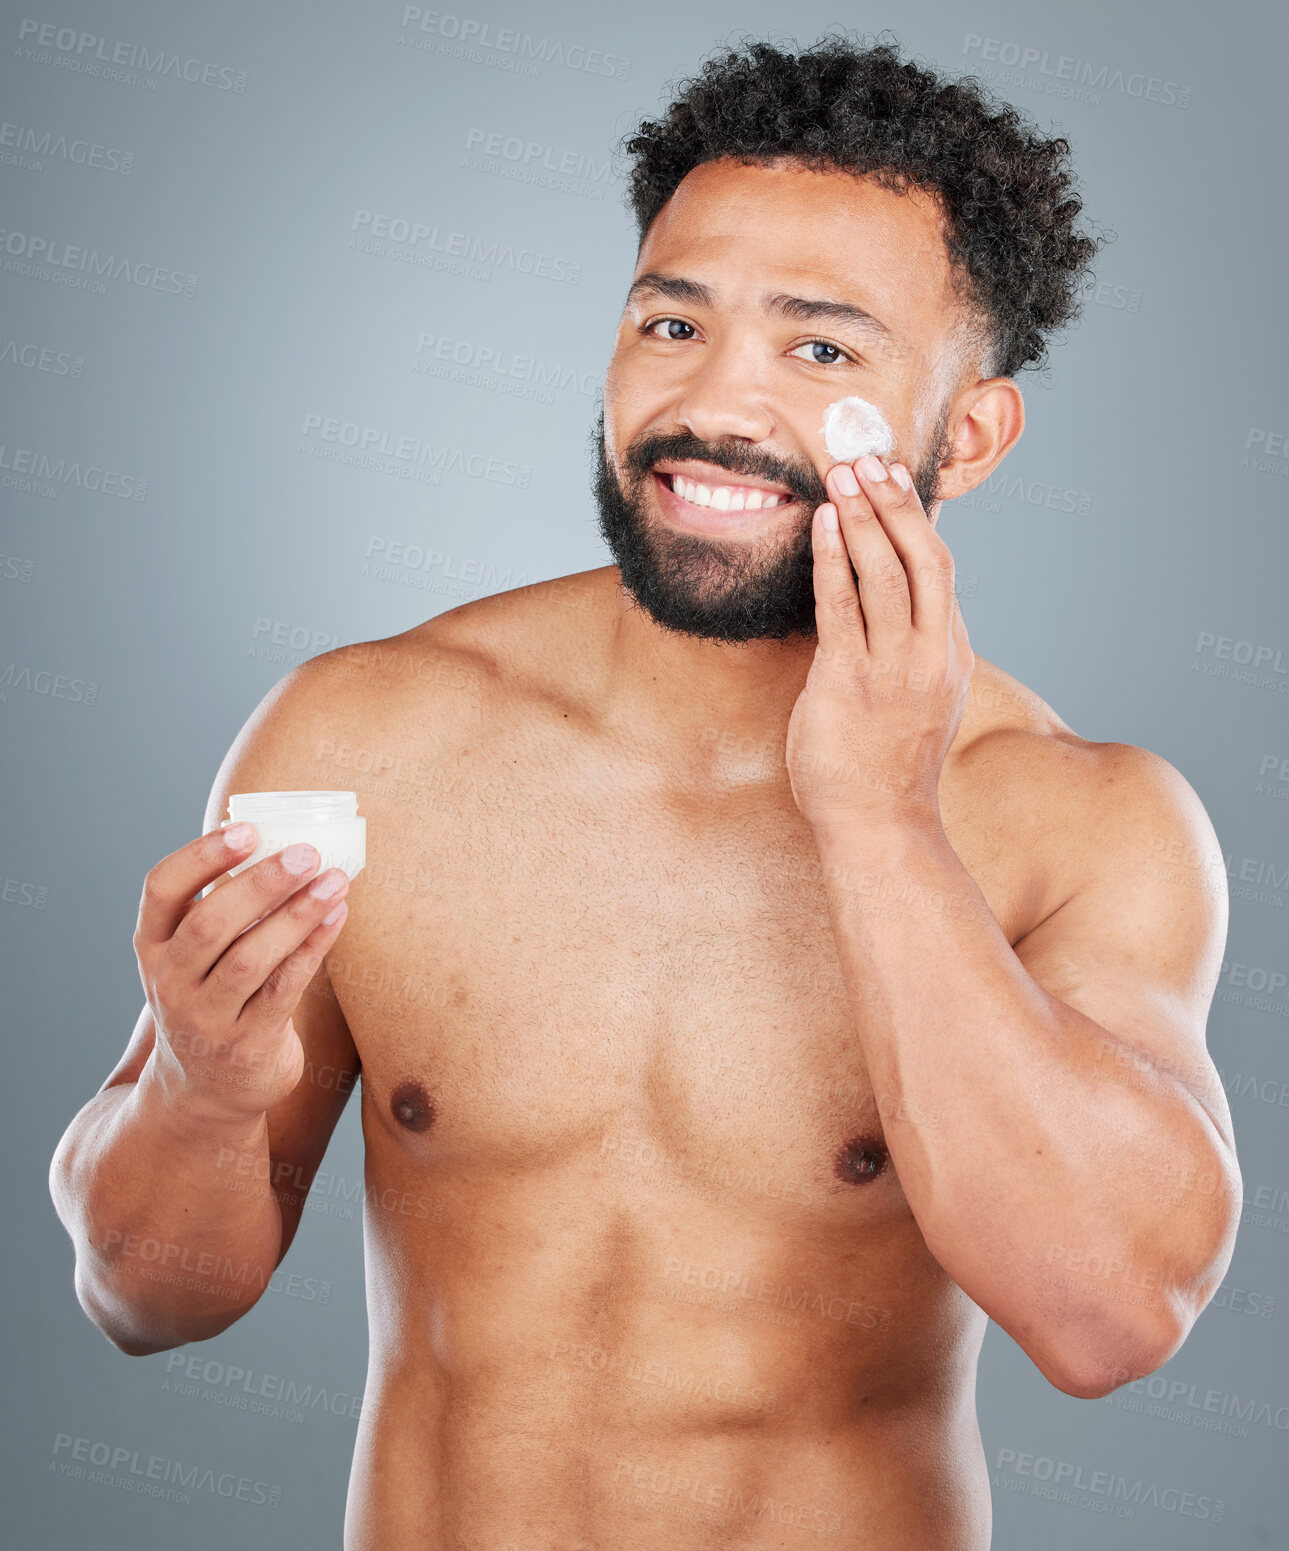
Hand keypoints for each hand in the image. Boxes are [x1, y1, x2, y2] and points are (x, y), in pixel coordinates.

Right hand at [133, 827, 350, 1123]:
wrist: (204, 1088)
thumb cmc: (212, 994)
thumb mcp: (196, 954)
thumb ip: (225, 906)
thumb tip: (288, 840)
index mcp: (154, 944)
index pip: (162, 889)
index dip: (202, 856)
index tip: (248, 829)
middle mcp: (170, 981)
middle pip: (209, 923)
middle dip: (261, 884)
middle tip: (307, 852)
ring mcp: (205, 1017)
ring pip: (249, 958)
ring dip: (296, 915)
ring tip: (335, 880)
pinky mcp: (245, 1045)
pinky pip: (283, 988)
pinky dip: (312, 948)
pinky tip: (337, 916)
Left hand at [786, 454, 973, 830]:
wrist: (880, 825)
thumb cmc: (886, 766)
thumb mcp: (916, 699)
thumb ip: (909, 650)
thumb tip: (882, 605)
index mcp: (950, 655)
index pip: (941, 570)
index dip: (915, 519)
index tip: (894, 478)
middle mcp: (932, 655)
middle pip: (926, 559)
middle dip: (897, 504)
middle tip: (870, 458)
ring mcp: (894, 669)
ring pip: (888, 574)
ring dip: (864, 518)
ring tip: (844, 474)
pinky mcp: (850, 682)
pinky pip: (844, 607)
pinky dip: (835, 558)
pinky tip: (823, 524)